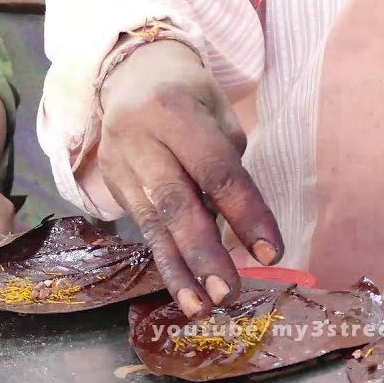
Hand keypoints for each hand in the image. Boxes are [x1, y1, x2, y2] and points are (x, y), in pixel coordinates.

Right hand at [98, 40, 282, 318]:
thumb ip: (227, 164)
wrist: (128, 74)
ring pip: (151, 224)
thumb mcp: (216, 112)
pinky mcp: (111, 185)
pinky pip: (142, 229)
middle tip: (229, 293)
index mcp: (174, 111)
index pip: (214, 170)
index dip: (245, 213)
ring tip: (201, 308)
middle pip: (175, 202)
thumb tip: (241, 228)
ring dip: (178, 271)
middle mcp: (140, 139)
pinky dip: (166, 261)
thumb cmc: (187, 94)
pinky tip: (183, 290)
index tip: (272, 253)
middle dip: (203, 252)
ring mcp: (119, 164)